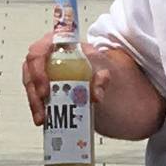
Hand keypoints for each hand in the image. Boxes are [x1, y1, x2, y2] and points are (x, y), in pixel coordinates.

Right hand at [22, 34, 162, 136]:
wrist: (133, 100)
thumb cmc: (122, 80)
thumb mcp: (115, 75)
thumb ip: (104, 78)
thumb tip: (96, 88)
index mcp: (72, 47)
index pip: (45, 45)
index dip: (39, 62)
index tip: (45, 85)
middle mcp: (60, 58)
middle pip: (33, 65)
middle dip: (34, 84)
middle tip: (43, 101)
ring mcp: (56, 75)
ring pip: (33, 81)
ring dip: (34, 99)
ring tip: (42, 117)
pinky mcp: (56, 92)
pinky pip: (40, 96)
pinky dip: (39, 107)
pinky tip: (43, 119)